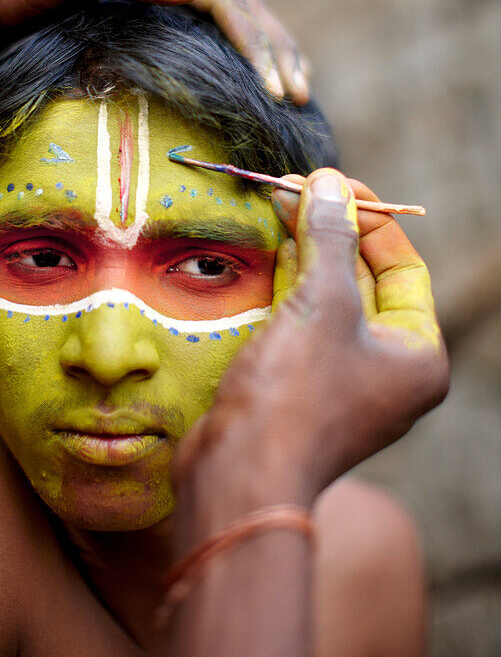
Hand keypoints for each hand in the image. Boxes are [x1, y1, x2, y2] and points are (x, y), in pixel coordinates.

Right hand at [174, 168, 448, 531]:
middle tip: (296, 188)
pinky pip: (304, 319)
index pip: (403, 266)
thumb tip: (329, 182)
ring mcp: (342, 378)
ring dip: (308, 251)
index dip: (368, 218)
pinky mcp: (301, 384)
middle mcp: (386, 367)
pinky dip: (291, 282)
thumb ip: (329, 237)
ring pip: (331, 296)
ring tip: (281, 204)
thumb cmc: (295, 392)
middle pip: (366, 278)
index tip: (331, 182)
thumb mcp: (322, 302)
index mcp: (416, 354)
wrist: (240, 474)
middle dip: (332, 229)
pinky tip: (274, 249)